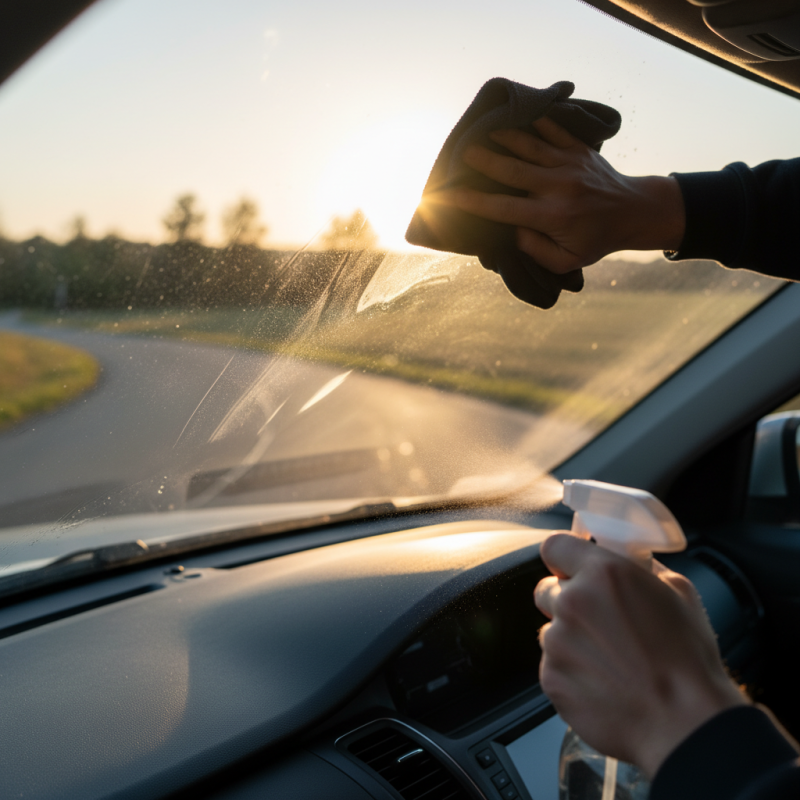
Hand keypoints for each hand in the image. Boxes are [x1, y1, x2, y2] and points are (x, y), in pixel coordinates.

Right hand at [448, 117, 685, 273]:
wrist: (634, 211)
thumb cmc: (595, 240)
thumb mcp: (565, 260)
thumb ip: (535, 250)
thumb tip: (508, 231)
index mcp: (552, 216)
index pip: (504, 208)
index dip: (473, 201)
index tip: (447, 196)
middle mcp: (559, 187)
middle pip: (512, 169)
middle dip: (484, 160)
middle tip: (461, 152)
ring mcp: (570, 163)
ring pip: (530, 144)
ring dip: (504, 136)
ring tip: (482, 130)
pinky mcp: (579, 149)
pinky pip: (553, 129)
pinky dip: (533, 120)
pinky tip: (515, 114)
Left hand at [534, 532, 746, 778]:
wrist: (686, 724)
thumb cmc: (688, 661)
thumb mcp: (679, 592)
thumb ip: (643, 567)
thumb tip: (628, 559)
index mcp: (603, 574)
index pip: (555, 546)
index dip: (563, 558)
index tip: (571, 568)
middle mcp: (573, 602)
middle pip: (547, 590)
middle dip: (567, 601)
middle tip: (599, 621)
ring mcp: (558, 642)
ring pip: (552, 631)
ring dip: (571, 640)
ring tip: (611, 661)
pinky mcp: (551, 678)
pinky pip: (552, 666)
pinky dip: (571, 673)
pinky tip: (604, 684)